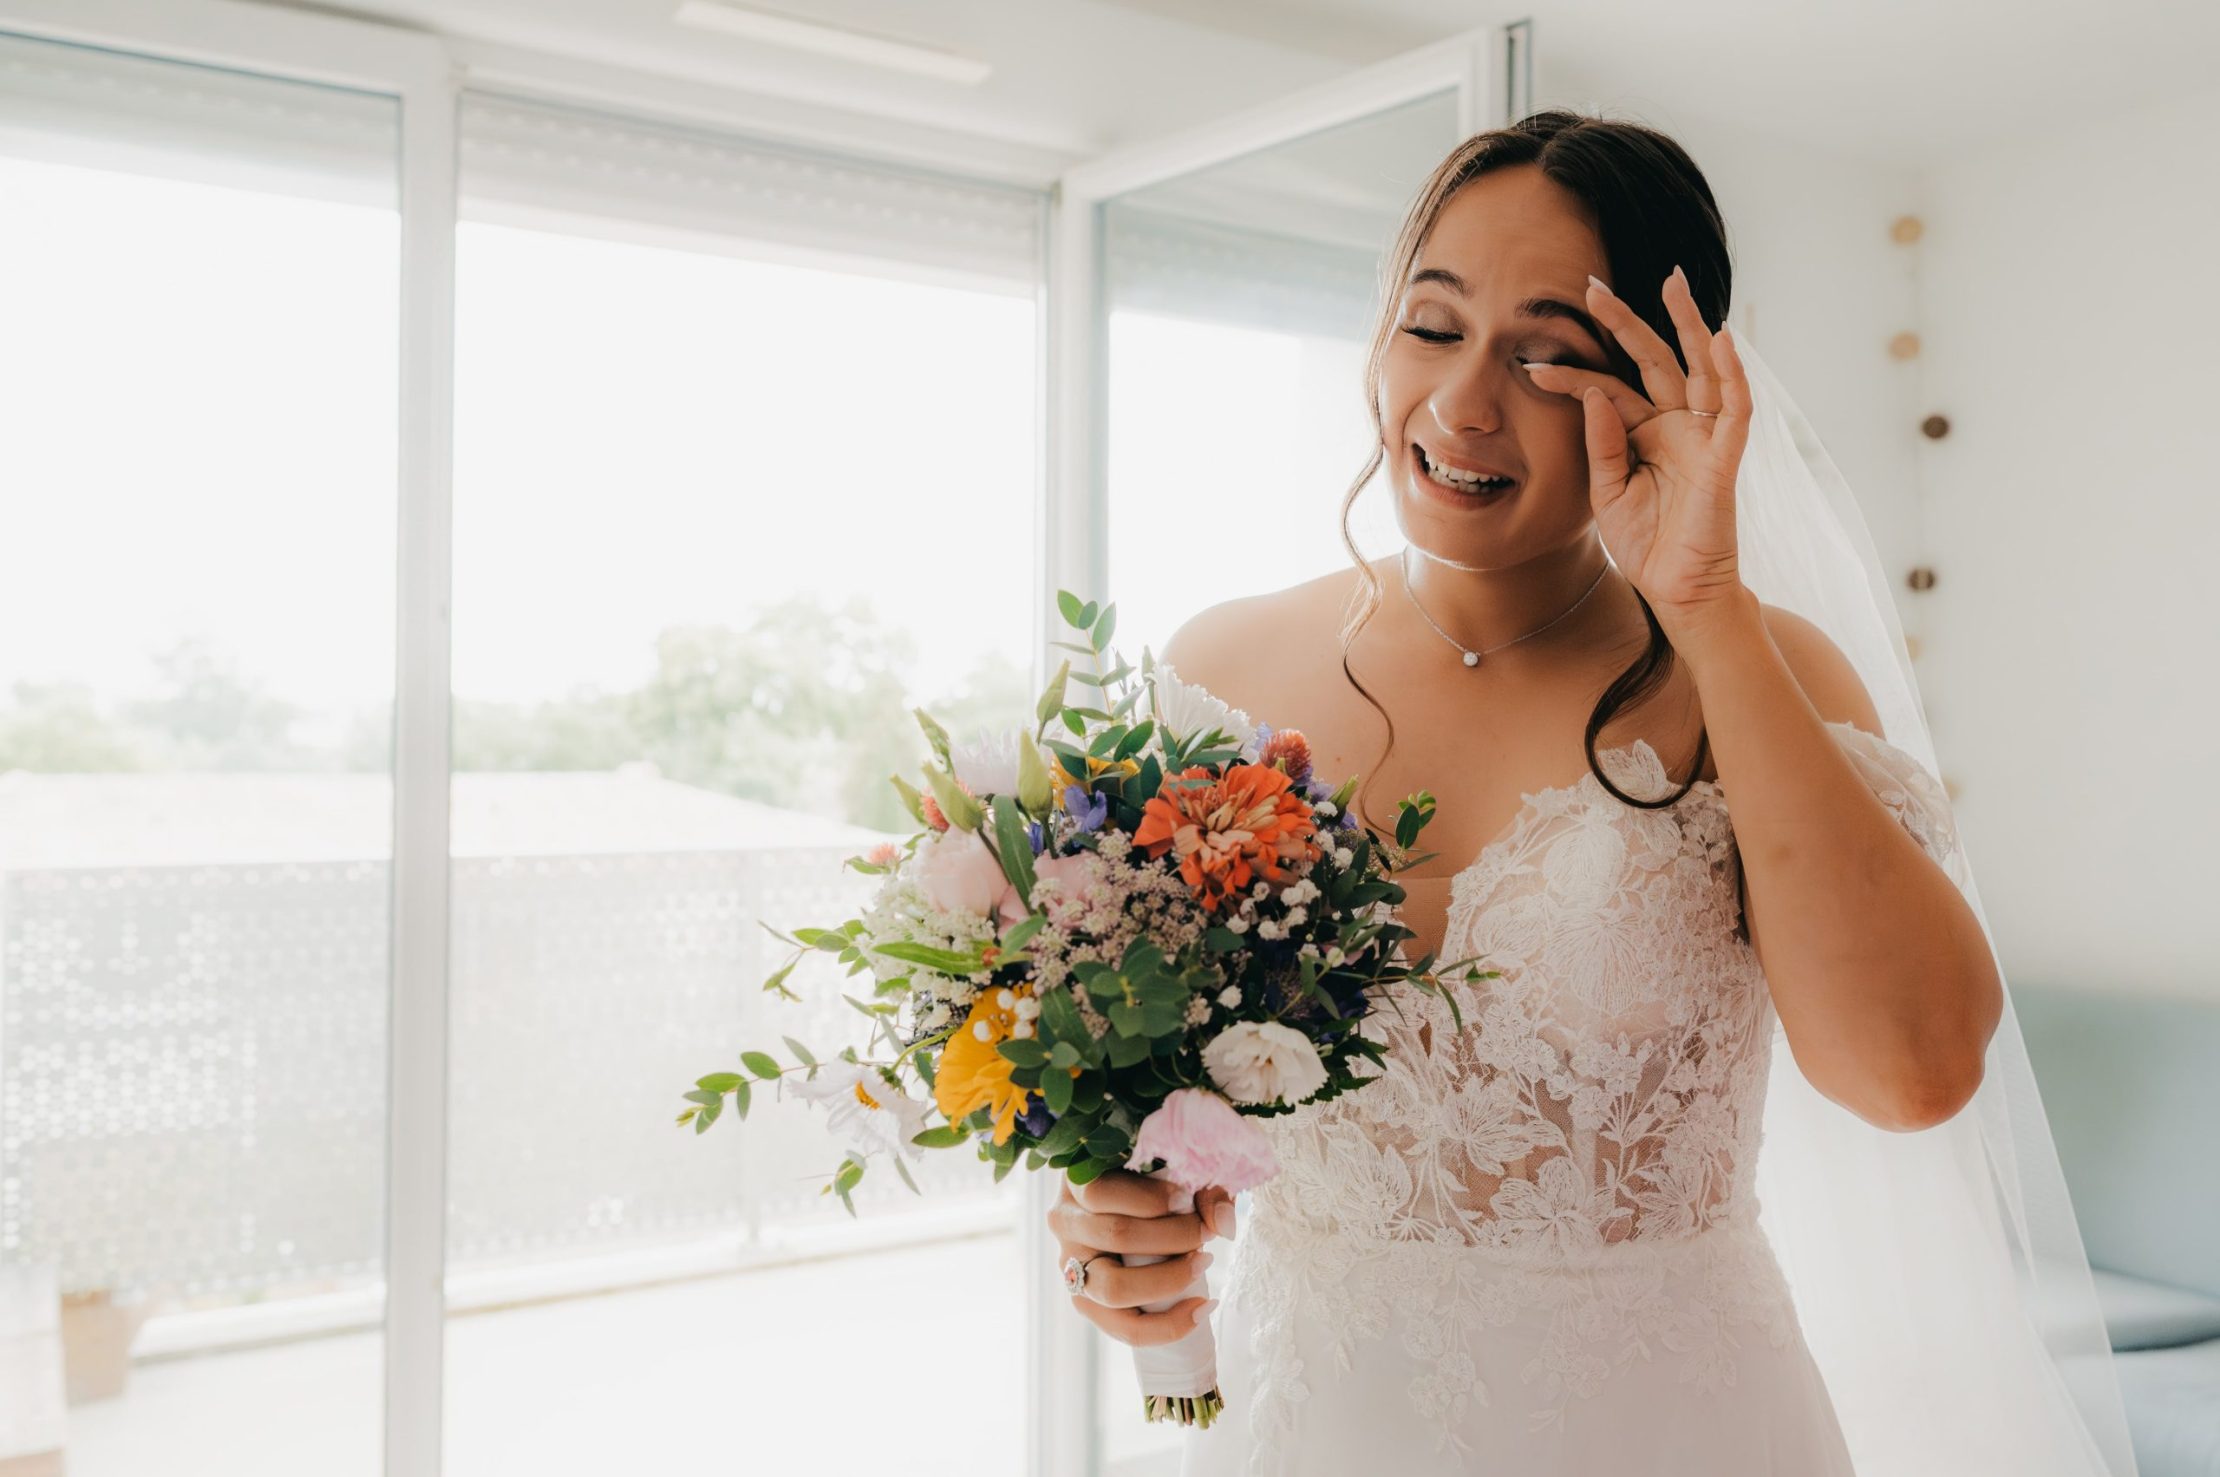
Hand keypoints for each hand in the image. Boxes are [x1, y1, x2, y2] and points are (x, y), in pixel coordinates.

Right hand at [1045, 1170, 1231, 1346]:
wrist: (1130, 1211)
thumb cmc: (1154, 1183)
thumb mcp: (1175, 1172)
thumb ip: (1202, 1189)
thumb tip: (1222, 1224)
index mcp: (1077, 1180)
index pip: (1100, 1192)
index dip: (1150, 1199)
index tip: (1188, 1199)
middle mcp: (1065, 1223)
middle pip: (1114, 1236)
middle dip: (1172, 1237)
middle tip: (1206, 1233)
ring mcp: (1070, 1266)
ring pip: (1113, 1288)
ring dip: (1168, 1280)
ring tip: (1203, 1264)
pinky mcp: (1086, 1301)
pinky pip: (1124, 1327)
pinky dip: (1167, 1324)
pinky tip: (1201, 1309)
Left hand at [1520, 266, 1753, 634]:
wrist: (1676, 590)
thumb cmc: (1645, 544)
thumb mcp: (1607, 492)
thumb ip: (1602, 444)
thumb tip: (1594, 393)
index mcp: (1644, 433)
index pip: (1608, 389)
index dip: (1573, 373)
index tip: (1533, 362)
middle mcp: (1675, 425)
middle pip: (1652, 361)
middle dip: (1625, 322)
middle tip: (1592, 286)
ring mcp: (1702, 437)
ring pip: (1700, 368)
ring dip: (1688, 325)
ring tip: (1672, 283)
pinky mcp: (1724, 458)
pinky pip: (1735, 409)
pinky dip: (1733, 374)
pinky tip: (1724, 339)